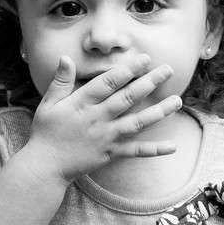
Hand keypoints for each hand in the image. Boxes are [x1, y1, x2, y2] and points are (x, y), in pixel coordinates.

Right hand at [26, 54, 182, 182]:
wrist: (45, 166)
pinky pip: (136, 151)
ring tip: (177, 101)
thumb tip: (65, 58)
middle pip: (128, 98)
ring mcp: (106, 137)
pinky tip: (172, 146)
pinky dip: (154, 150)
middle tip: (168, 70)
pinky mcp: (111, 153)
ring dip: (159, 112)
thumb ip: (60, 81)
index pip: (108, 83)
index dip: (127, 70)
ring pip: (137, 122)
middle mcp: (98, 119)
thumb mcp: (48, 104)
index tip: (145, 59)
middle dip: (149, 83)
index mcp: (82, 103)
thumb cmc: (46, 133)